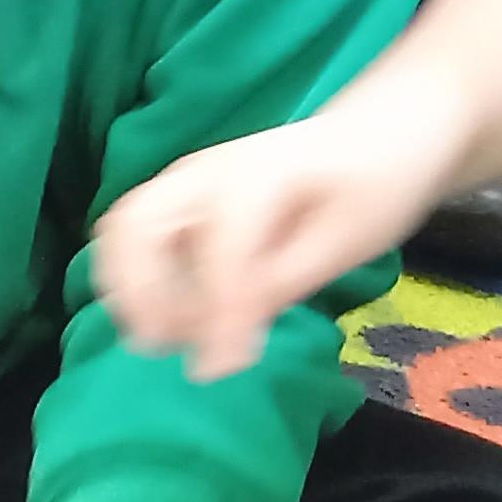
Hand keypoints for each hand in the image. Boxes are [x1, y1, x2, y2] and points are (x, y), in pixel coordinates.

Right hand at [93, 100, 464, 382]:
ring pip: (122, 226)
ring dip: (126, 286)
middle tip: (165, 349)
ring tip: (153, 339)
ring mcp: (186, 179)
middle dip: (142, 293)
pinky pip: (134, 232)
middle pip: (137, 224)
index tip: (223, 369)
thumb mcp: (346, 243)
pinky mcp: (181, 195)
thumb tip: (225, 339)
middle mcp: (206, 170)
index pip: (222, 248)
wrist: (380, 133)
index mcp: (259, 175)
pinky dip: (134, 277)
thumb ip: (282, 284)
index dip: (219, 312)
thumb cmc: (372, 188)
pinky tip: (163, 318)